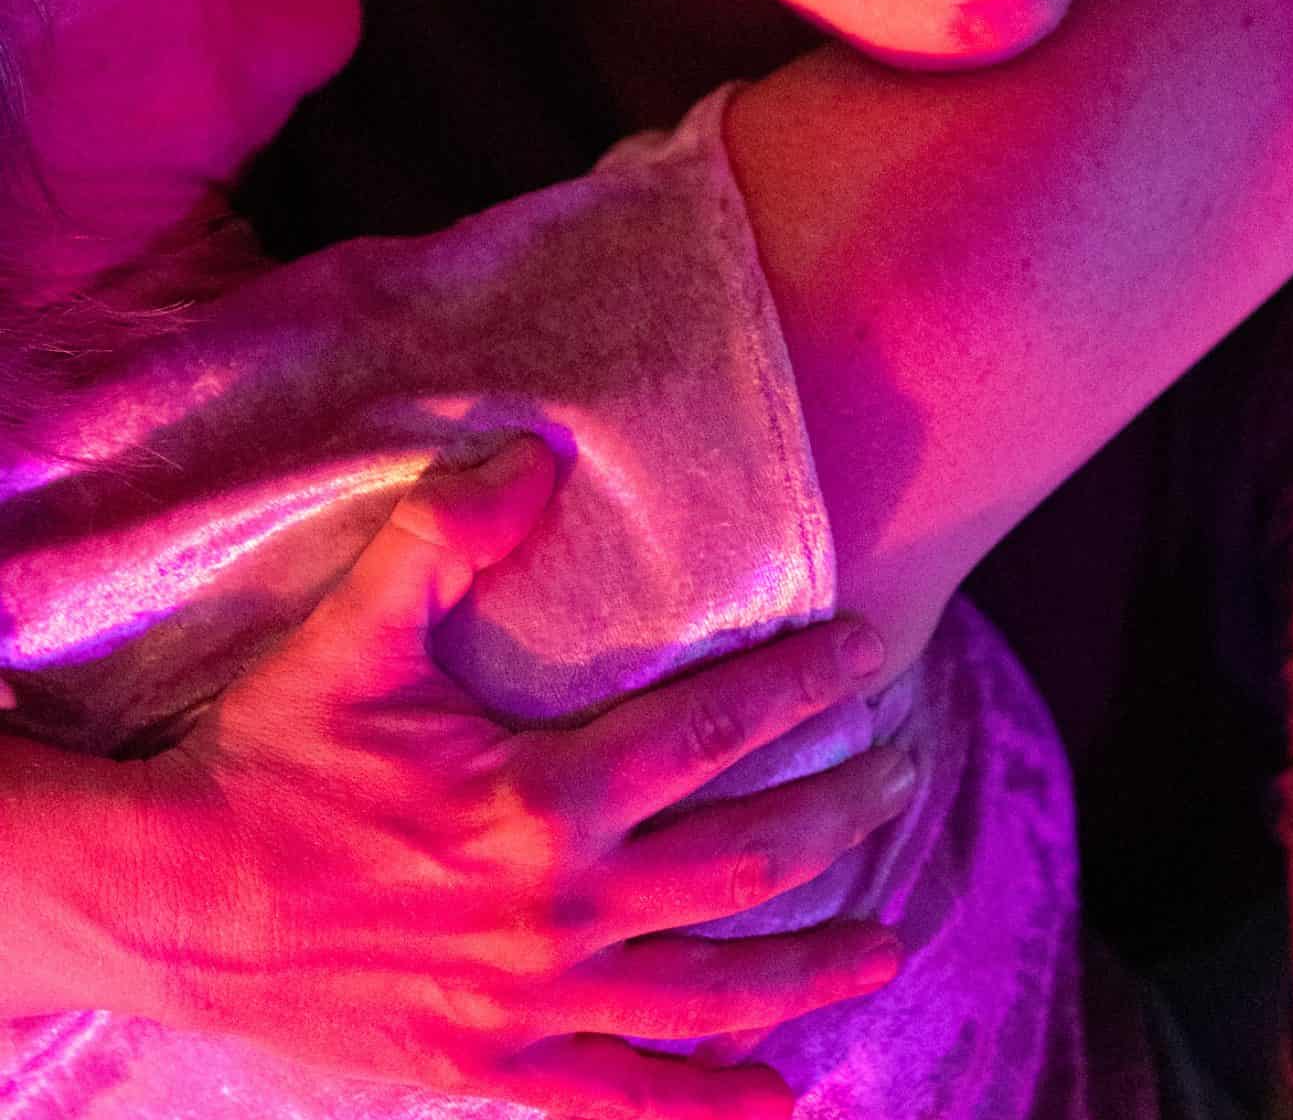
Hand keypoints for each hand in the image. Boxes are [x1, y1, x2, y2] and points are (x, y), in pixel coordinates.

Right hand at [107, 439, 909, 1115]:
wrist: (168, 900)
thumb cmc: (265, 757)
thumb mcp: (356, 629)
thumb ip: (449, 533)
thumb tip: (539, 453)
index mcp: (542, 795)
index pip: (715, 730)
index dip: (803, 687)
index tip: (870, 653)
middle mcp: (560, 906)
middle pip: (747, 858)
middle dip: (843, 812)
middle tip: (908, 770)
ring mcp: (531, 1000)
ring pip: (713, 989)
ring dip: (814, 967)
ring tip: (891, 939)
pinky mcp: (490, 1069)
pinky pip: (625, 1103)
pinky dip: (710, 1107)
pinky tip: (782, 1102)